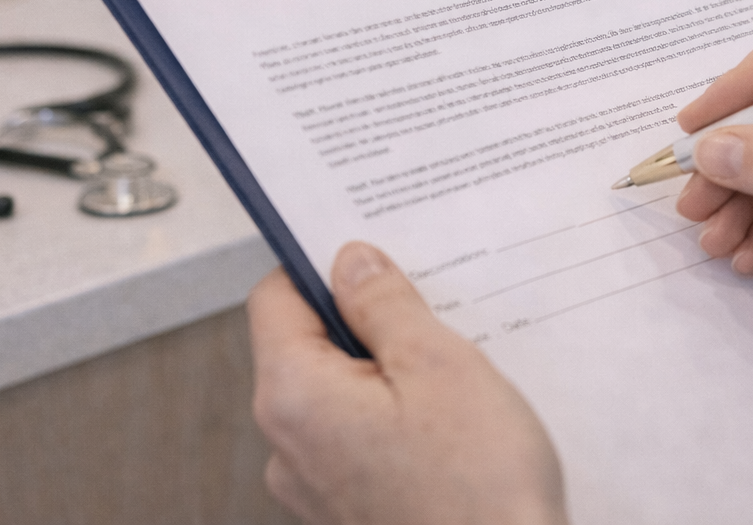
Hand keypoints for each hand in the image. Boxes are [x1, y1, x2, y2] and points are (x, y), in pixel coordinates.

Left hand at [248, 241, 568, 524]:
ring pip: (341, 395)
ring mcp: (315, 488)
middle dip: (367, 321)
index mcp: (292, 397)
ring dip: (389, 374)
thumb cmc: (478, 489)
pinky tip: (452, 424)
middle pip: (309, 347)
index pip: (275, 299)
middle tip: (434, 311)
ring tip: (454, 374)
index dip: (321, 266)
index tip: (374, 253)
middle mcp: (286, 447)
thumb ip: (384, 304)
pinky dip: (396, 420)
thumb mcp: (438, 364)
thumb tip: (351, 263)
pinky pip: (360, 441)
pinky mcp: (349, 513)